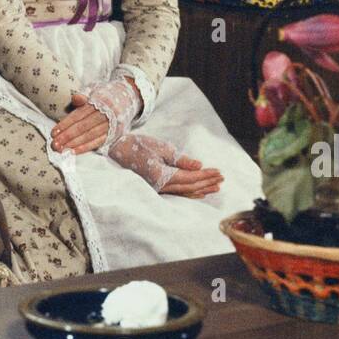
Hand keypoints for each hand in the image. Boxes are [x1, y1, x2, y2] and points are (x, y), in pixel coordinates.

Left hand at [50, 93, 108, 154]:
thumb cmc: (103, 98)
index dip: (65, 124)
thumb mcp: (94, 93)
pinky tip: (73, 152)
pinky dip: (85, 147)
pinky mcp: (112, 135)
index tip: (53, 133)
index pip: (77, 116)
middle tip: (54, 144)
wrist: (125, 100)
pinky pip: (97, 142)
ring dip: (73, 144)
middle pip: (82, 127)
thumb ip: (82, 98)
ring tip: (61, 149)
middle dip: (67, 136)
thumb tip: (75, 98)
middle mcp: (103, 115)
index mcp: (96, 103)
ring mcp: (108, 126)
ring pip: (88, 136)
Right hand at [107, 132, 223, 198]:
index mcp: (162, 176)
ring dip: (201, 189)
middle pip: (189, 187)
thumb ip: (181, 159)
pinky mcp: (156, 187)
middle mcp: (161, 186)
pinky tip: (199, 192)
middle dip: (207, 182)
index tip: (220, 172)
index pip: (190, 178)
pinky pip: (177, 193)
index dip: (206, 176)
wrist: (117, 150)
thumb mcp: (161, 148)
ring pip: (184, 192)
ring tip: (216, 187)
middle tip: (222, 179)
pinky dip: (190, 192)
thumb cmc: (138, 145)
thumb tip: (199, 166)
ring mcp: (158, 189)